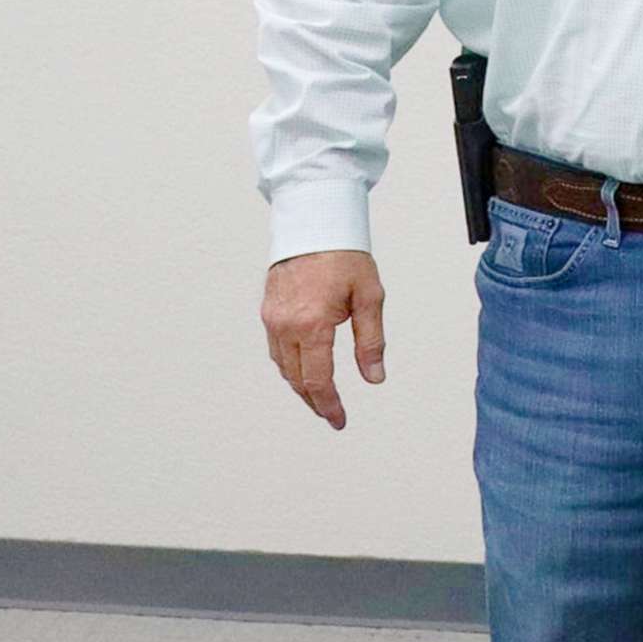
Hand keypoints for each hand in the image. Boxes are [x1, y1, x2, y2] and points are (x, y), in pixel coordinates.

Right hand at [261, 250, 385, 430]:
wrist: (315, 221)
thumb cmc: (345, 254)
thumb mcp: (369, 297)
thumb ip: (370, 341)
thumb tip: (374, 377)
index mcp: (312, 324)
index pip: (318, 380)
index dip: (329, 405)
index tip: (339, 420)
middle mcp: (286, 325)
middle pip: (296, 379)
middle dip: (314, 401)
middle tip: (331, 414)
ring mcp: (273, 318)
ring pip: (283, 366)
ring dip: (300, 385)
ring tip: (319, 396)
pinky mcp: (268, 310)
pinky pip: (276, 349)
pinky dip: (289, 365)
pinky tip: (303, 368)